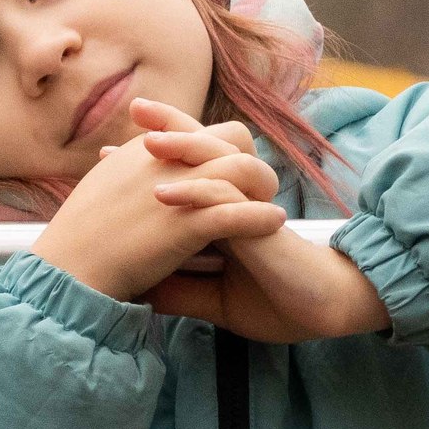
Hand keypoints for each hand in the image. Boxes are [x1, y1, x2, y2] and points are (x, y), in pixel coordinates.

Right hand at [29, 125, 286, 301]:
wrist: (68, 268)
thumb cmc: (78, 238)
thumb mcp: (103, 189)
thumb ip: (128, 174)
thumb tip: (149, 179)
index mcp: (146, 149)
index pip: (199, 130)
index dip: (222, 148)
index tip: (232, 172)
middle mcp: (165, 159)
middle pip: (231, 138)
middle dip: (251, 160)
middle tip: (259, 188)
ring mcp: (177, 189)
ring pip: (242, 169)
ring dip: (263, 186)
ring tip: (271, 207)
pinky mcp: (186, 224)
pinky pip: (239, 211)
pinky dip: (261, 216)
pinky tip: (274, 224)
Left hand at [122, 100, 391, 342]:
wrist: (322, 315)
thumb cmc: (277, 303)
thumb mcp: (214, 300)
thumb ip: (181, 289)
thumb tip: (136, 291)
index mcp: (223, 212)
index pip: (186, 172)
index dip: (148, 163)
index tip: (106, 160)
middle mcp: (237, 201)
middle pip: (202, 150)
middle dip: (168, 127)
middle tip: (133, 113)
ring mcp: (249, 208)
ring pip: (216, 162)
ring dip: (181, 147)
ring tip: (144, 140)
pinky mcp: (260, 223)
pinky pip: (226, 198)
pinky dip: (194, 192)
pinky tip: (164, 192)